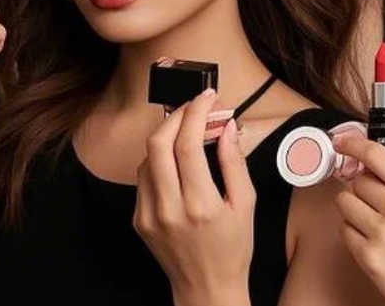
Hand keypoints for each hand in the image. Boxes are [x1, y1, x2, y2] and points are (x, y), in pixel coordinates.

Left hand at [134, 91, 254, 305]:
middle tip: (193, 108)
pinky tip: (176, 161)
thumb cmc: (232, 249)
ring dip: (166, 138)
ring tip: (188, 132)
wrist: (206, 288)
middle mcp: (168, 209)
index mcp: (199, 205)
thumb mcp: (245, 205)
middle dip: (175, 117)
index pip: (186, 144)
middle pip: (157, 144)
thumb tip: (226, 127)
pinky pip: (144, 178)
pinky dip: (158, 161)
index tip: (207, 98)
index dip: (196, 113)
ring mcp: (148, 215)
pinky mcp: (138, 219)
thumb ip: (235, 163)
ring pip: (147, 159)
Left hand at [334, 131, 384, 305]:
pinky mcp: (368, 258)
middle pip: (359, 179)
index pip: (377, 155)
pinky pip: (344, 230)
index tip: (343, 141)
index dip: (354, 143)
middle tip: (383, 202)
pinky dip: (354, 233)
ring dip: (356, 208)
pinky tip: (377, 242)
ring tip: (379, 222)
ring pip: (345, 202)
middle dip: (366, 186)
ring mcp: (382, 235)